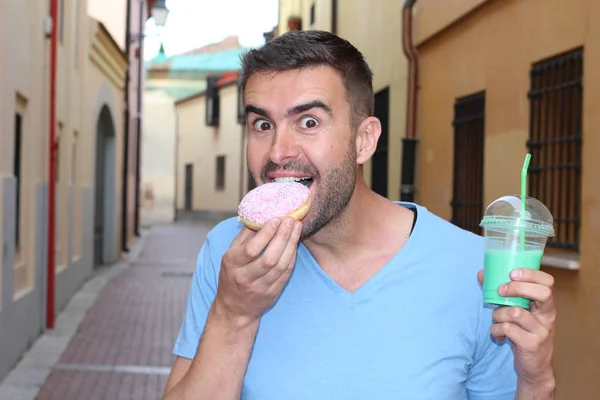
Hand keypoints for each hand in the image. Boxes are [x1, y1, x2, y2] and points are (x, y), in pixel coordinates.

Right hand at [214, 217, 301, 327]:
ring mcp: (260, 287)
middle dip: (282, 237)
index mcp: (232, 265)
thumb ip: (244, 237)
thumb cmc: (231, 276)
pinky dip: (292, 256)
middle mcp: (245, 277)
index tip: (276, 219)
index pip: (251, 249)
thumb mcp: (230, 255)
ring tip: (297, 228)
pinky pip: (286, 273)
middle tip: (291, 220)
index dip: (266, 234)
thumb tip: (260, 217)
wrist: (235, 309)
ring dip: (291, 245)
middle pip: (269, 258)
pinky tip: (295, 243)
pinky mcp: (272, 293)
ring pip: (281, 265)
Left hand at [477, 269, 556, 393]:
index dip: (531, 274)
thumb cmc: (523, 334)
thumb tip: (482, 274)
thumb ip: (503, 294)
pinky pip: (508, 329)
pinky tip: (498, 334)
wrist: (534, 367)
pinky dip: (496, 329)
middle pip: (541, 293)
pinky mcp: (532, 344)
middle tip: (501, 291)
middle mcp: (548, 316)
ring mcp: (542, 331)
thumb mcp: (517, 312)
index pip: (547, 283)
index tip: (512, 273)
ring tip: (497, 320)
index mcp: (545, 305)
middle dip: (516, 288)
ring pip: (516, 312)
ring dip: (499, 314)